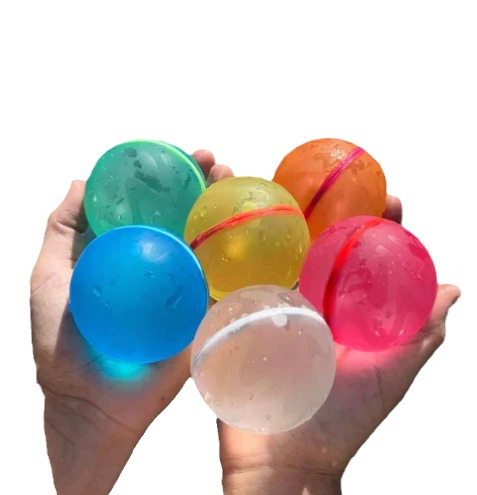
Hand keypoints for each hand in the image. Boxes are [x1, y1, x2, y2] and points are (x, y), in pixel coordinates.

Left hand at [30, 150, 230, 494]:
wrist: (90, 402)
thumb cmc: (62, 344)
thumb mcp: (49, 277)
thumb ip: (61, 230)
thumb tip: (78, 181)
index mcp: (131, 253)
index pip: (155, 206)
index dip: (169, 177)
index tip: (180, 155)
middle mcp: (163, 265)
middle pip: (189, 216)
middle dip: (205, 185)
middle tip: (215, 163)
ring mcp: (186, 289)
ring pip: (212, 242)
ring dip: (227, 211)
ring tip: (237, 183)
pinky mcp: (203, 315)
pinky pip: (228, 283)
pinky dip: (246, 258)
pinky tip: (256, 232)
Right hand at [218, 196, 459, 494]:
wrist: (282, 459)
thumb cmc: (342, 421)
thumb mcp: (391, 375)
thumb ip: (420, 334)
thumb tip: (452, 287)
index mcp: (348, 313)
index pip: (366, 261)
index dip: (379, 230)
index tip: (389, 201)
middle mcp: (312, 304)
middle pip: (321, 248)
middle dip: (329, 213)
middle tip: (337, 182)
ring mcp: (275, 309)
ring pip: (280, 258)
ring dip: (281, 224)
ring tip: (285, 190)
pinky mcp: (241, 319)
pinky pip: (239, 280)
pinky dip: (239, 252)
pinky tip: (241, 224)